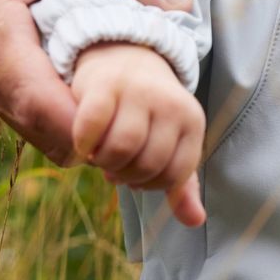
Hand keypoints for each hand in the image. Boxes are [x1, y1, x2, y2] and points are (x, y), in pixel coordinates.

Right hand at [0, 0, 192, 163]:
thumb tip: (178, 6)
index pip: (38, 103)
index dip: (89, 126)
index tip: (137, 125)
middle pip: (36, 122)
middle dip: (92, 129)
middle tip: (147, 113)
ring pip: (27, 116)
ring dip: (77, 114)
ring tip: (129, 94)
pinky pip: (20, 96)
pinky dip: (60, 96)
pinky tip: (96, 75)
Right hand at [72, 43, 205, 226]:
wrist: (125, 58)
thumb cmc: (149, 112)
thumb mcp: (172, 143)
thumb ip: (180, 184)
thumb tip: (195, 221)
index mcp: (192, 122)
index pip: (174, 176)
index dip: (149, 186)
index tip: (135, 176)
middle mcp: (172, 105)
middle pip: (147, 165)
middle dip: (126, 176)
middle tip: (115, 167)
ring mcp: (140, 92)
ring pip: (122, 149)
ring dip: (105, 163)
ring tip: (101, 156)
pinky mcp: (106, 85)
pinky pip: (92, 128)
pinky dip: (84, 144)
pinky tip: (84, 144)